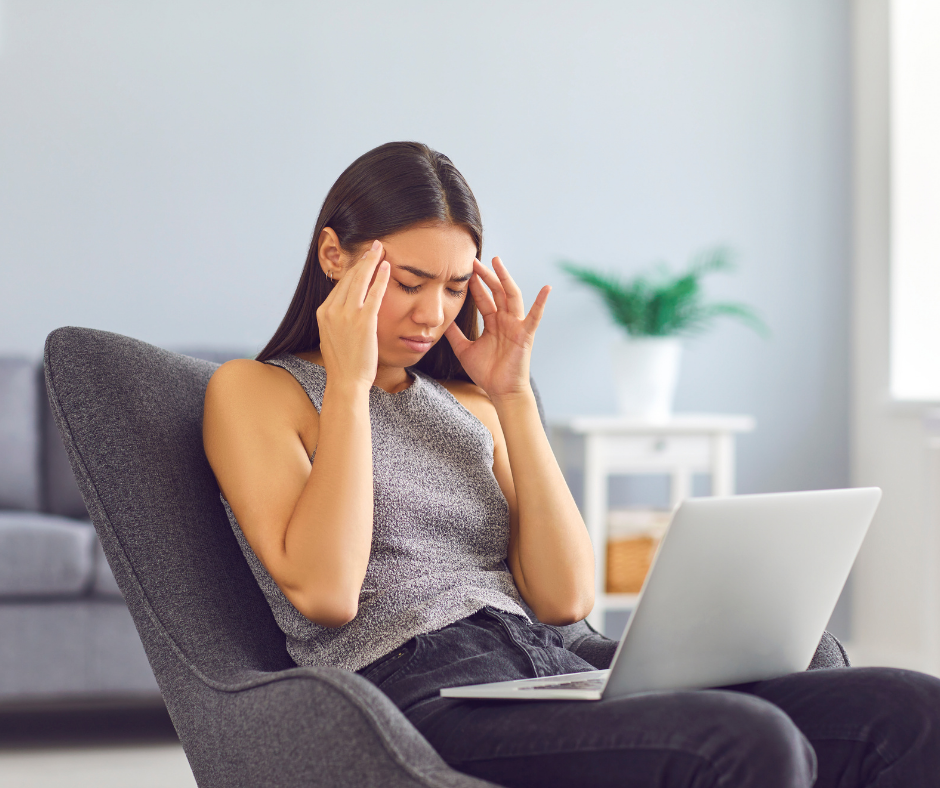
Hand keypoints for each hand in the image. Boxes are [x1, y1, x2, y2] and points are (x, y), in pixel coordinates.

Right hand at [316, 240, 390, 390]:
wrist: (346, 381)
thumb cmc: (344, 364)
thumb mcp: (332, 337)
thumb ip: (337, 320)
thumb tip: (344, 312)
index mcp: (323, 312)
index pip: (340, 284)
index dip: (353, 269)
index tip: (363, 260)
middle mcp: (332, 310)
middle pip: (349, 277)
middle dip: (362, 260)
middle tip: (373, 246)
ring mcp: (347, 314)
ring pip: (360, 280)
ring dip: (371, 261)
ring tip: (380, 249)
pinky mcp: (364, 321)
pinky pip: (374, 293)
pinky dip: (380, 277)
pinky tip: (387, 266)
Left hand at [444, 256, 549, 400]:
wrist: (501, 391)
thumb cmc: (486, 373)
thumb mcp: (464, 350)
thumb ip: (455, 334)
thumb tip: (442, 320)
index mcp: (493, 323)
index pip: (483, 298)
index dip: (475, 285)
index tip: (465, 270)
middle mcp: (505, 321)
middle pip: (496, 292)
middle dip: (486, 276)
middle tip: (475, 260)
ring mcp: (516, 326)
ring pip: (511, 297)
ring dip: (505, 279)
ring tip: (497, 262)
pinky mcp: (526, 335)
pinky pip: (535, 316)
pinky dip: (541, 302)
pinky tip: (547, 288)